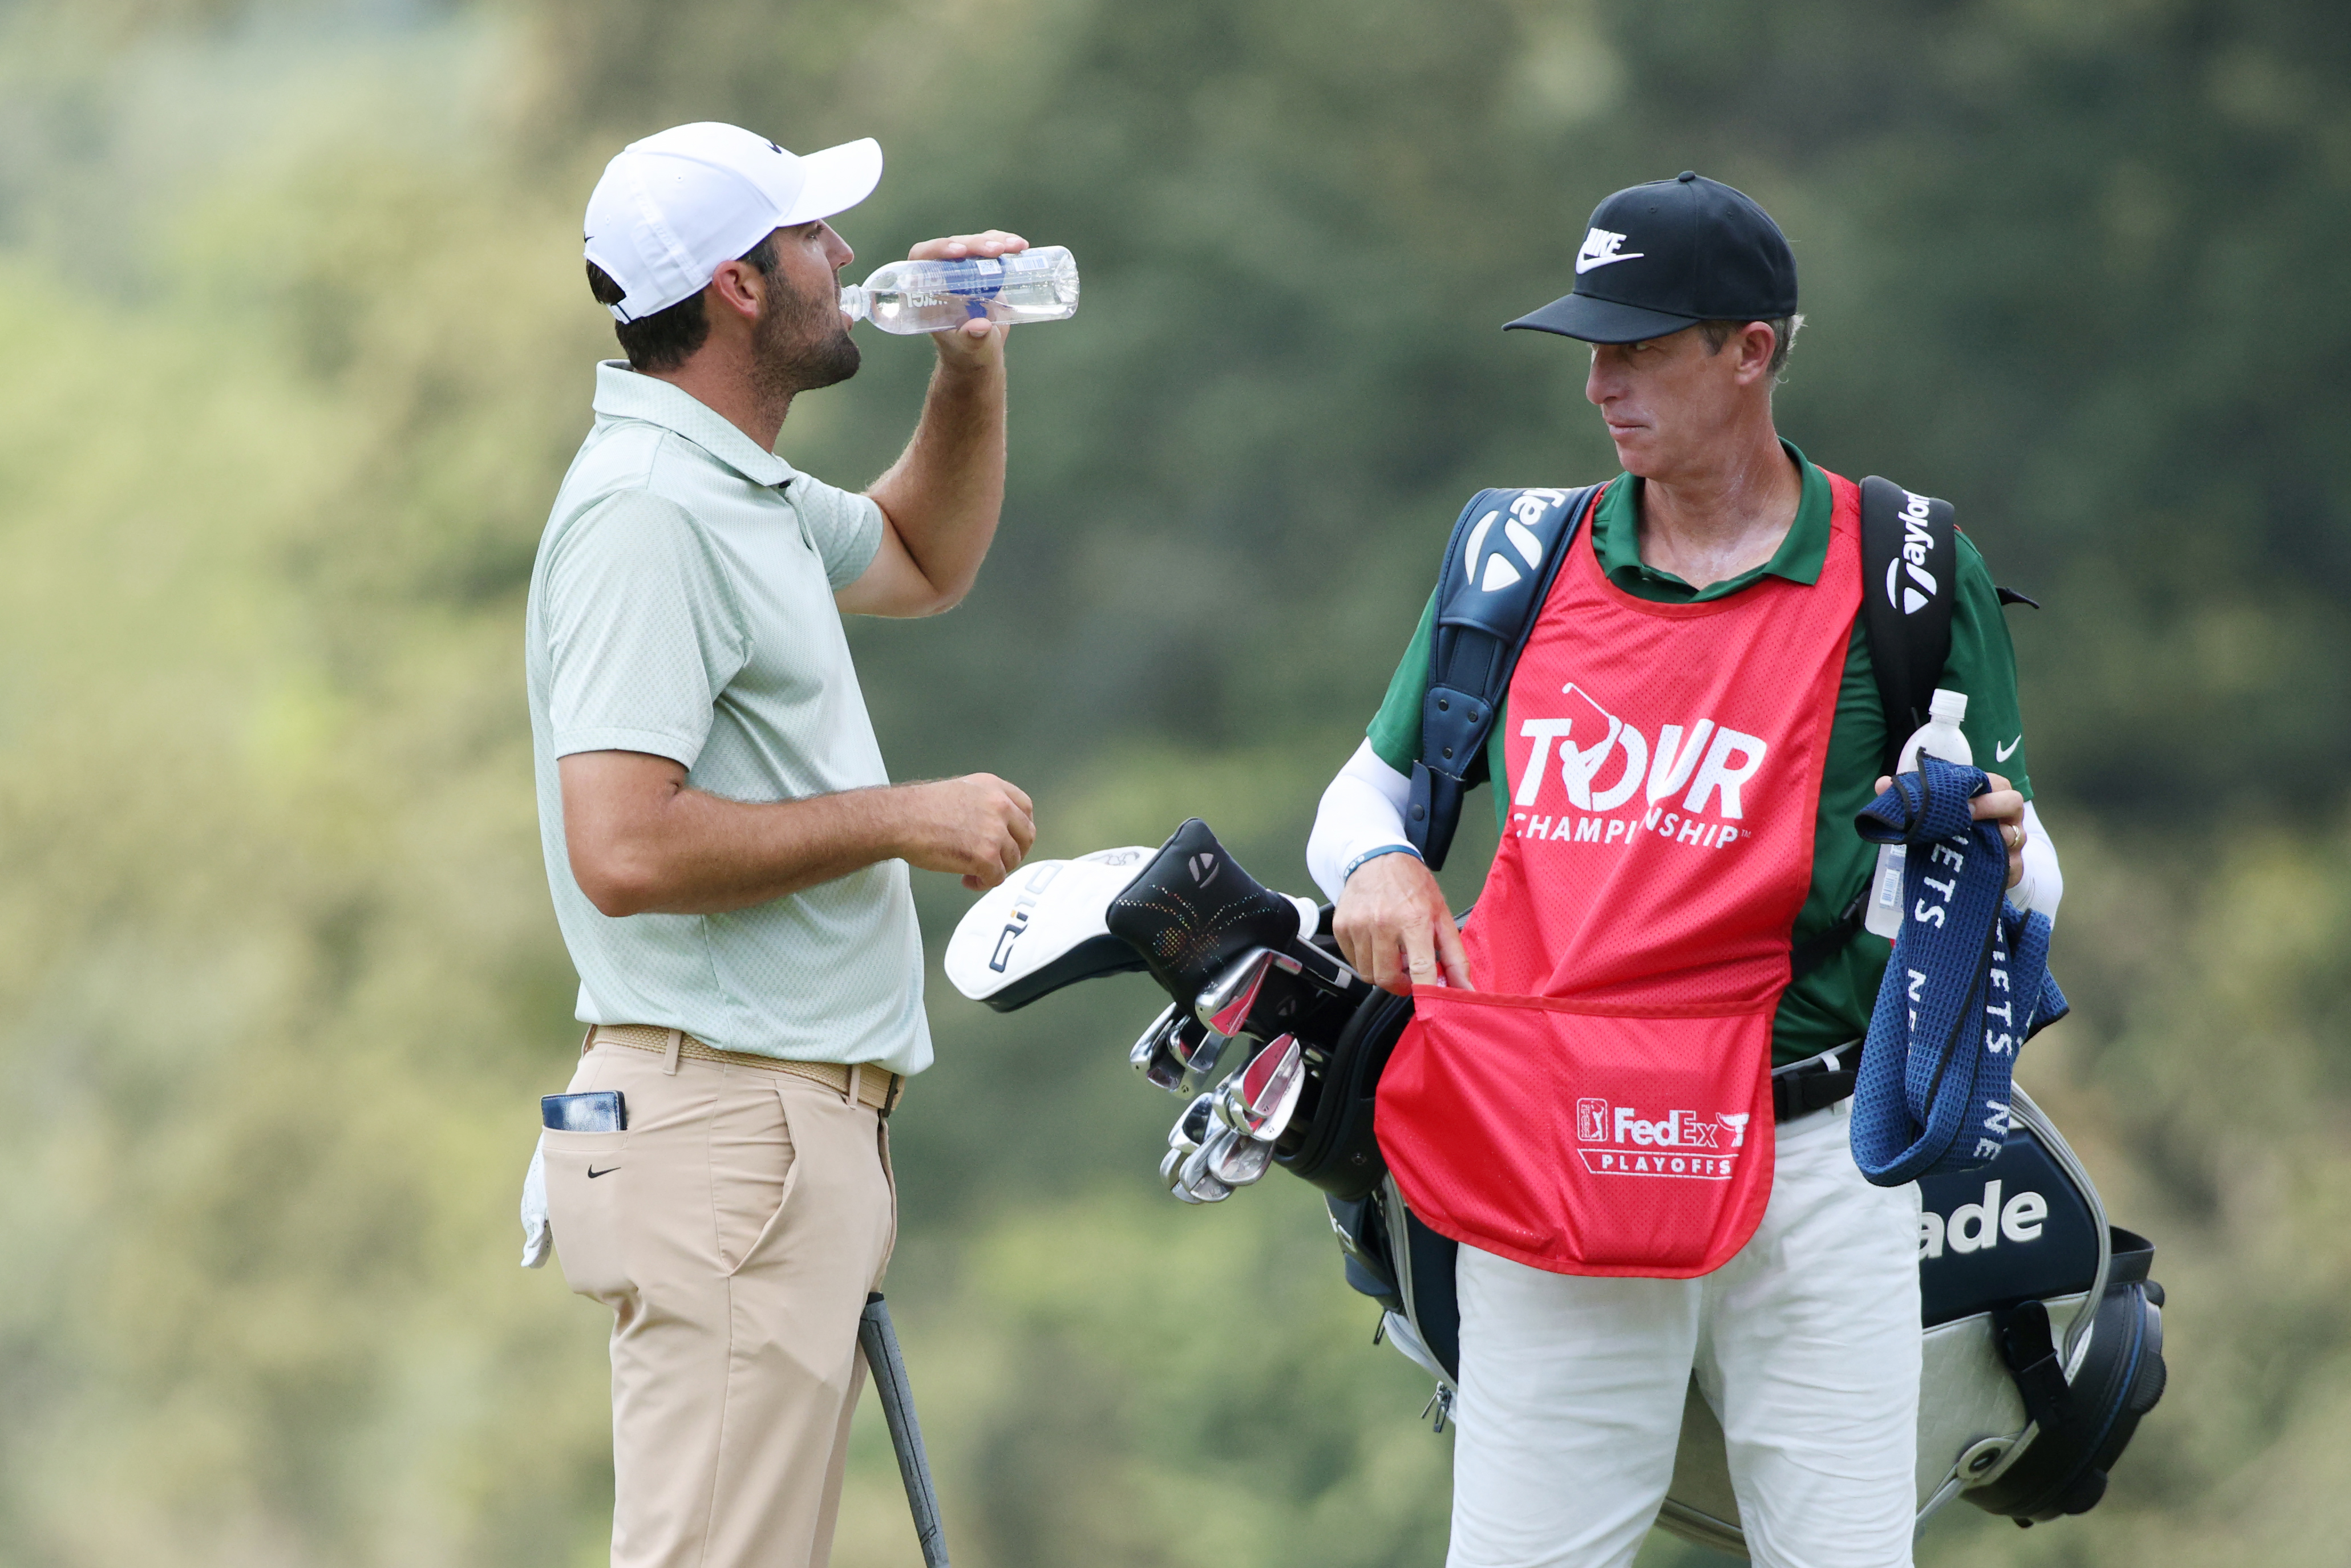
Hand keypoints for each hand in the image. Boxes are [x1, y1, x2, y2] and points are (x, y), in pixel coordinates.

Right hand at [895, 774, 1035, 889]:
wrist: (901, 820)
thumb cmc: (921, 808)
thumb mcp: (962, 790)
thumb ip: (985, 803)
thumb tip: (996, 826)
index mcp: (994, 788)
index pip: (1026, 808)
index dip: (1020, 828)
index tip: (1012, 839)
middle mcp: (999, 806)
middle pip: (1026, 836)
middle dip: (1014, 852)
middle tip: (997, 861)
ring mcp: (994, 832)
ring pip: (1012, 859)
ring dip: (995, 870)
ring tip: (974, 872)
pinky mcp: (985, 856)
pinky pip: (997, 878)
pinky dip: (984, 883)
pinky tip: (969, 880)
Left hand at [905, 230, 1027, 362]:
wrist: (981, 352)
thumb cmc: (967, 353)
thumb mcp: (969, 349)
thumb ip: (973, 339)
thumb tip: (980, 327)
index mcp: (926, 290)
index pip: (923, 258)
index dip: (938, 249)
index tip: (959, 252)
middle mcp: (942, 274)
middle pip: (953, 247)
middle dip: (974, 244)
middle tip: (995, 251)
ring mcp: (963, 269)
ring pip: (973, 244)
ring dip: (992, 241)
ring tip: (1016, 247)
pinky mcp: (982, 268)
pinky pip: (990, 248)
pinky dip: (1005, 243)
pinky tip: (1020, 246)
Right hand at [1332, 852, 1472, 995]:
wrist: (1378, 858)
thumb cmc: (1414, 887)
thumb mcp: (1442, 917)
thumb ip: (1454, 957)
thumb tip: (1466, 990)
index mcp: (1414, 920)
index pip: (1420, 970)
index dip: (1425, 993)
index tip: (1429, 1005)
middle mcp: (1383, 923)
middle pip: (1386, 978)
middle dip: (1399, 985)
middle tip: (1408, 973)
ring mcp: (1358, 925)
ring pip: (1367, 974)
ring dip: (1382, 972)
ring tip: (1392, 954)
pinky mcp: (1341, 926)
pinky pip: (1352, 961)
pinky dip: (1365, 960)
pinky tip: (1376, 944)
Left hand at [1874, 769, 2026, 887]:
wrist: (1968, 868)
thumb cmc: (1954, 831)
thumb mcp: (1934, 814)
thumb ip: (1912, 797)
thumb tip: (1882, 784)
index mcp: (1990, 796)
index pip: (1995, 782)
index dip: (1981, 784)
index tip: (1960, 794)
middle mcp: (2006, 817)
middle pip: (2012, 802)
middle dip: (1991, 806)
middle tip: (1966, 814)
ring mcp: (2013, 842)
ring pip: (2016, 835)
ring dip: (1995, 837)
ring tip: (1971, 841)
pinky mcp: (2013, 868)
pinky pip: (2015, 866)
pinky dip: (2001, 867)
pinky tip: (1980, 866)